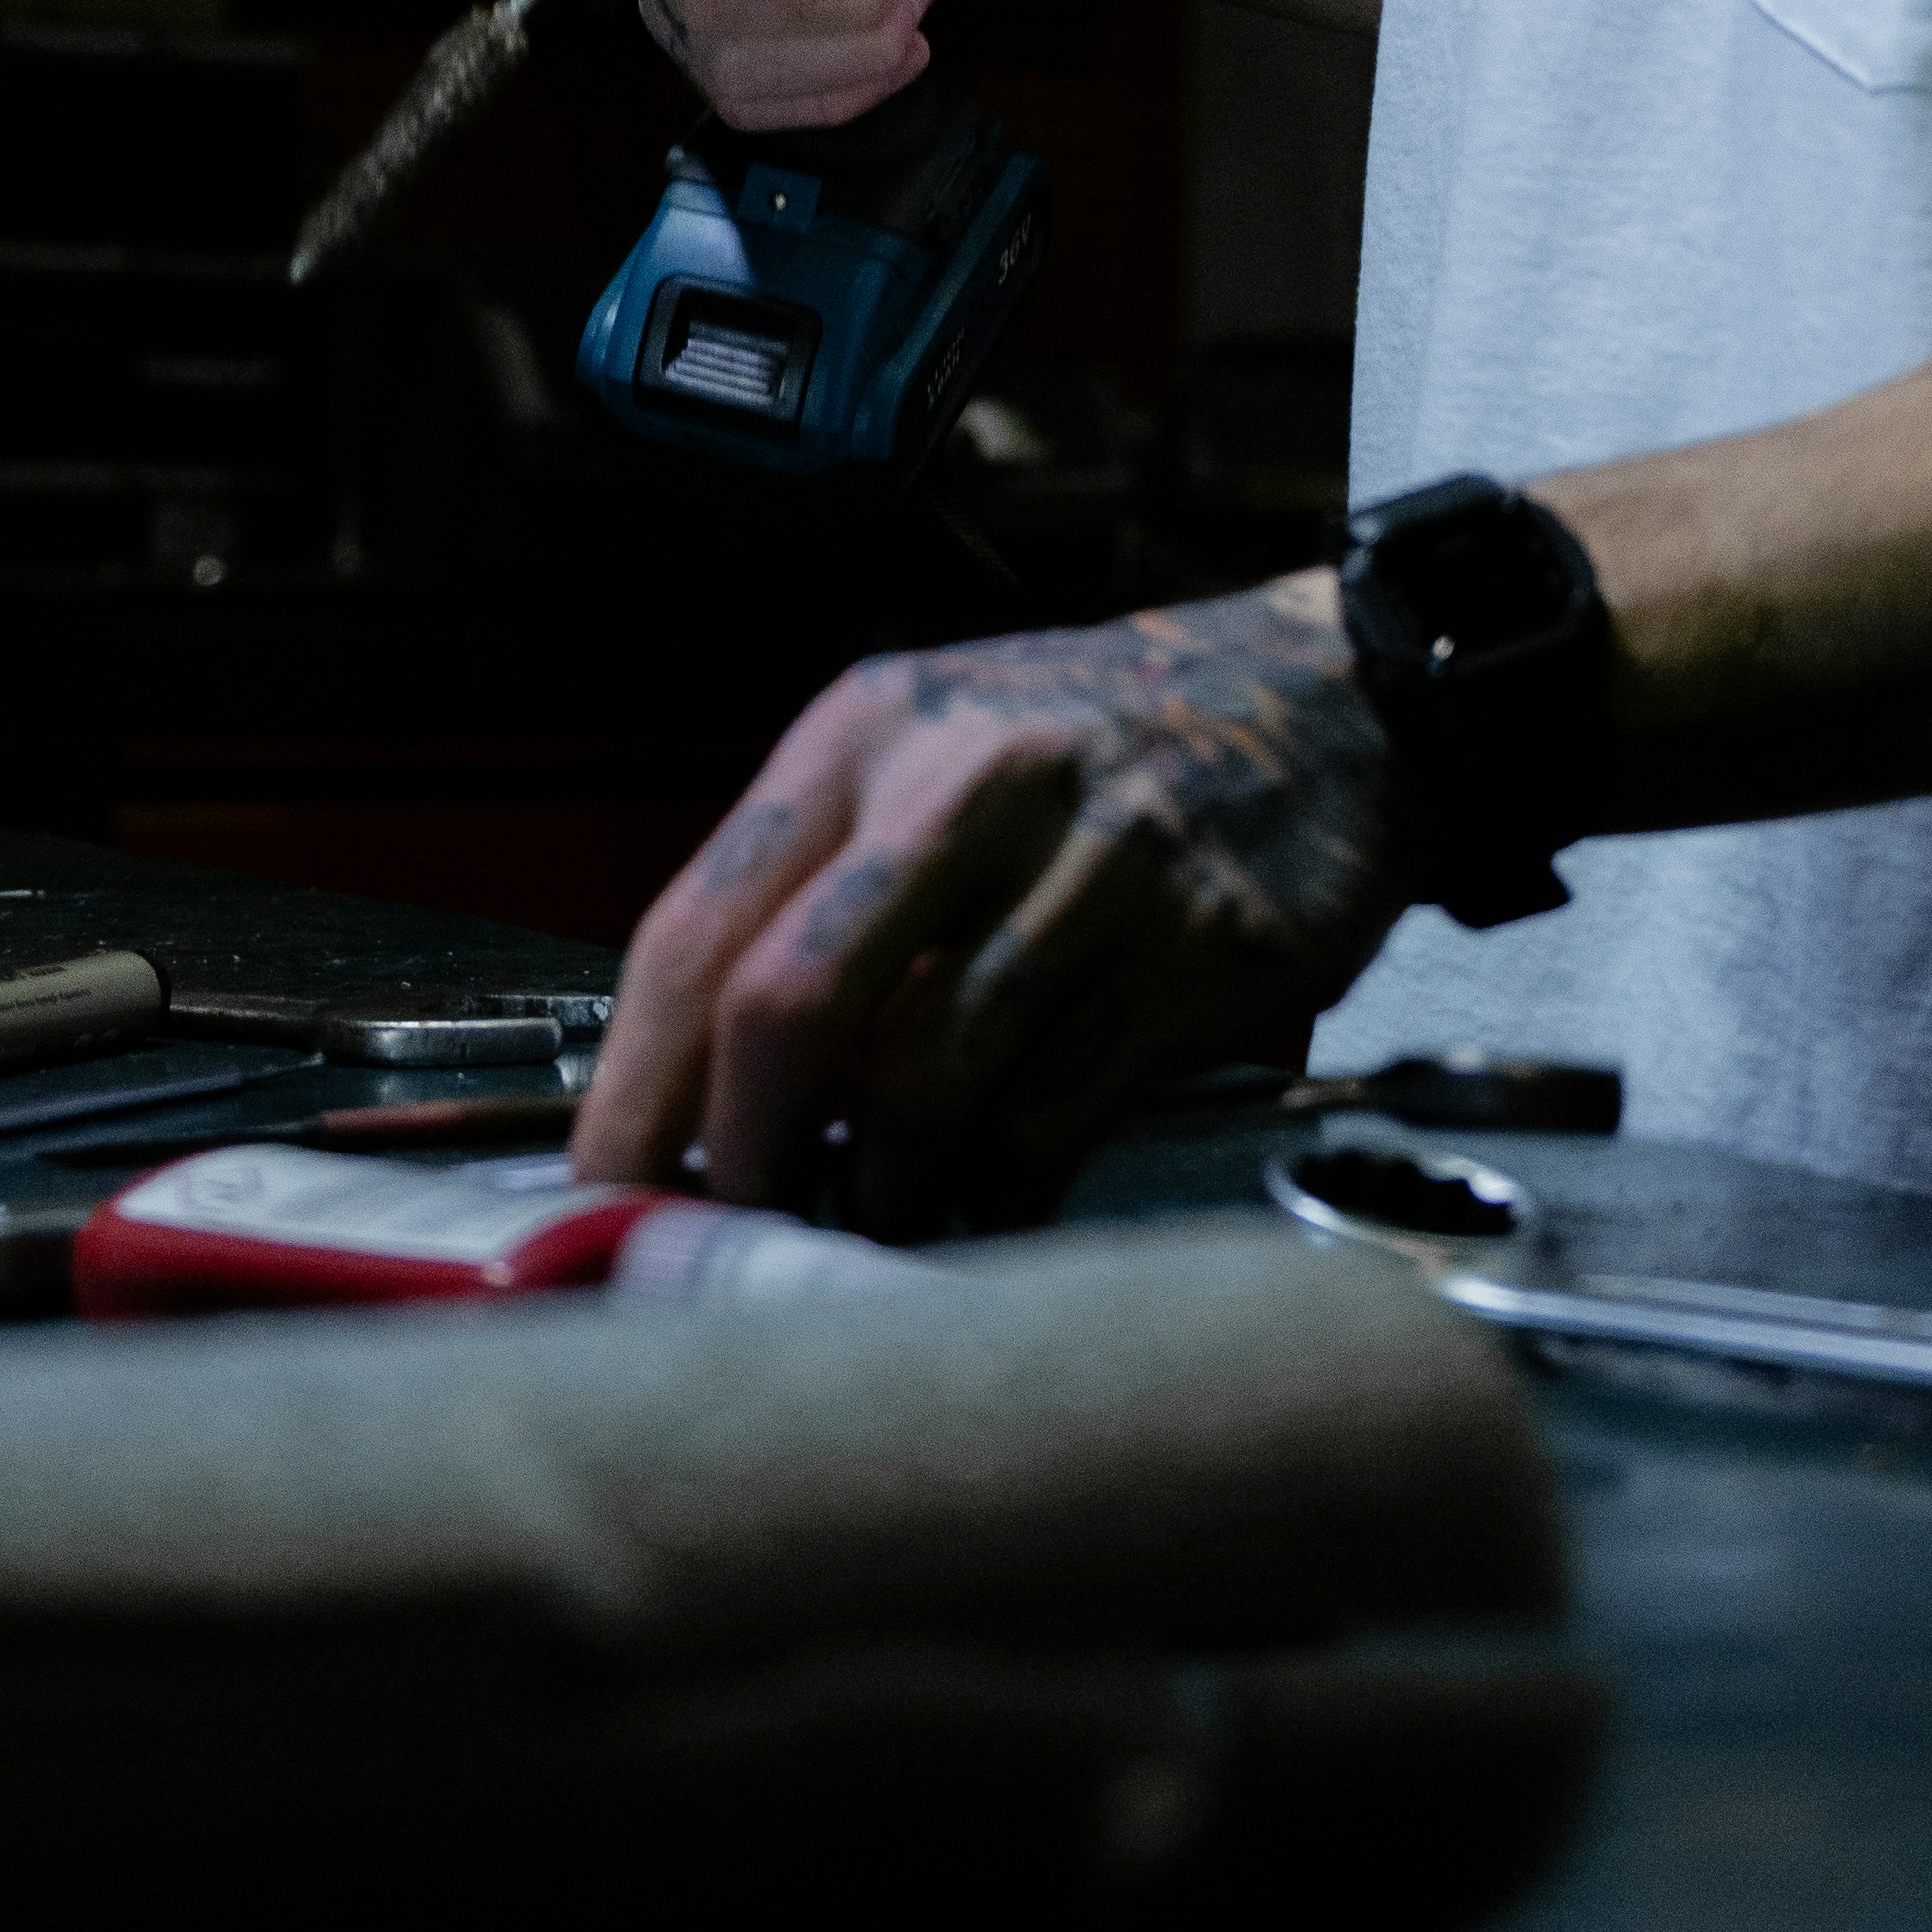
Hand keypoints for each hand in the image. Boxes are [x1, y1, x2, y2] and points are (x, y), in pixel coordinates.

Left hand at [570, 574, 1404, 1228]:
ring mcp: (1091, 862)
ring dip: (889, 1190)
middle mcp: (968, 781)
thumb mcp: (934, 758)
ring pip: (927, 1084)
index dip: (634, 1094)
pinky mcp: (1196, 947)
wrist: (1328, 695)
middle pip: (790, 1010)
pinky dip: (1002, 1189)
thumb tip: (702, 1106)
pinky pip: (1055, 1115)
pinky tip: (997, 1192)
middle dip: (748, 1159)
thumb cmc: (1096, 749)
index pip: (697, 929)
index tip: (603, 1200)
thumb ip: (823, 901)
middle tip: (740, 1236)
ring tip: (890, 1213)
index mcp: (868, 734)